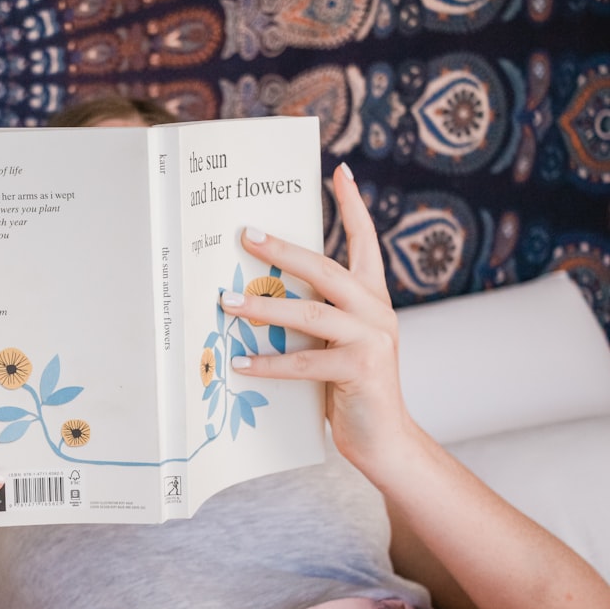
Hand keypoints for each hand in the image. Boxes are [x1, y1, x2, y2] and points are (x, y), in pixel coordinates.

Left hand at [219, 163, 413, 467]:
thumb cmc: (347, 384)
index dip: (353, 205)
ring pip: (311, 312)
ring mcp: (372, 338)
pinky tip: (240, 362)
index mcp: (371, 296)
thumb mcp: (333, 340)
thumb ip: (313, 314)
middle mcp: (376, 309)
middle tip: (246, 234)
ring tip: (226, 302)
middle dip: (283, 249)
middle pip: (326, 268)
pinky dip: (268, 362)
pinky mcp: (361, 369)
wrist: (383, 437)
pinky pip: (304, 361)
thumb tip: (255, 292)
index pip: (365, 241)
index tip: (340, 171)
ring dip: (263, 307)